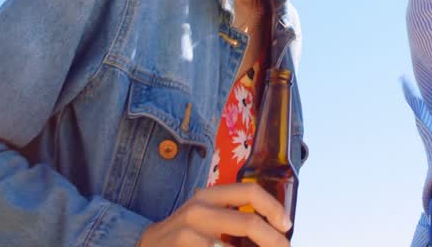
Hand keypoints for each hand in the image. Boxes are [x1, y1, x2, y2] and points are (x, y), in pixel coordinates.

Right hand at [137, 183, 291, 246]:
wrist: (144, 246)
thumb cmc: (184, 233)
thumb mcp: (206, 215)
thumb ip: (233, 216)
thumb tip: (275, 230)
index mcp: (210, 195)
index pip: (250, 190)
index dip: (274, 207)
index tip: (287, 225)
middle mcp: (199, 209)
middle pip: (249, 223)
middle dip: (274, 240)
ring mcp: (189, 232)